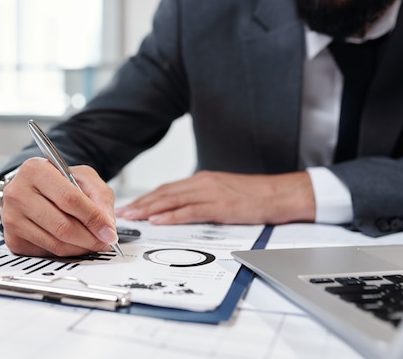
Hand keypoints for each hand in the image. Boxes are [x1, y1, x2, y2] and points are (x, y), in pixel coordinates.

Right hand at [0, 157, 117, 256]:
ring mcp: (12, 218)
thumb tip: (107, 225)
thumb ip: (100, 196)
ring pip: (56, 243)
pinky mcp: (12, 239)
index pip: (69, 199)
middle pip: (63, 226)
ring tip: (93, 241)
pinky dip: (67, 251)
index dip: (93, 218)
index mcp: (35, 170)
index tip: (109, 231)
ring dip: (81, 247)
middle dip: (91, 238)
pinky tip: (74, 242)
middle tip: (105, 241)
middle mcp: (18, 193)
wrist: (34, 188)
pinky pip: (47, 252)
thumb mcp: (83, 177)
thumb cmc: (58, 180)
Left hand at [115, 170, 315, 225]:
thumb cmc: (254, 195)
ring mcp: (210, 193)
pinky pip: (191, 211)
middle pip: (164, 193)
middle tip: (122, 213)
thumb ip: (202, 197)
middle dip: (141, 203)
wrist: (279, 193)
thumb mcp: (223, 192)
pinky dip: (172, 216)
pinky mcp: (220, 206)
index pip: (167, 189)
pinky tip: (159, 221)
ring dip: (150, 209)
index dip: (147, 198)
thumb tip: (182, 208)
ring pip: (172, 200)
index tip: (130, 205)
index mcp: (202, 180)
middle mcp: (202, 183)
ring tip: (133, 217)